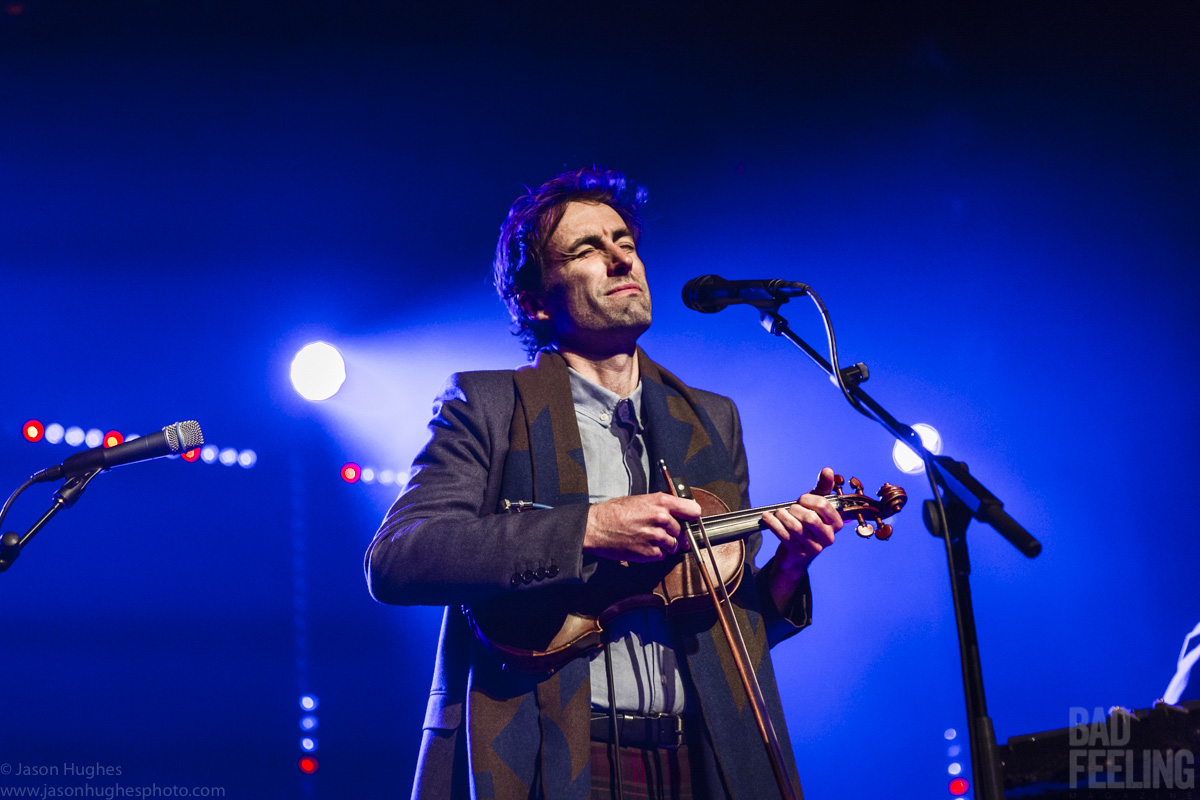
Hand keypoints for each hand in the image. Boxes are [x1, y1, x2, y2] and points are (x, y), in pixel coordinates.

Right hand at [583, 493, 701, 561]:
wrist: (596, 527)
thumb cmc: (614, 512)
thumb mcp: (640, 499)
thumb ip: (661, 505)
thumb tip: (678, 510)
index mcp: (660, 502)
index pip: (693, 510)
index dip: (692, 516)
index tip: (690, 519)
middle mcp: (661, 519)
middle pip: (682, 530)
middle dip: (674, 533)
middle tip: (660, 531)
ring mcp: (656, 537)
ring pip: (674, 545)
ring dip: (666, 545)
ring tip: (649, 539)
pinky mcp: (649, 552)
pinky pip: (662, 556)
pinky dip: (656, 554)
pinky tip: (643, 546)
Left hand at [761, 467, 842, 576]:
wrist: (795, 552)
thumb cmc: (807, 523)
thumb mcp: (815, 504)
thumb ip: (823, 488)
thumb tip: (828, 470)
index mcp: (836, 523)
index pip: (823, 505)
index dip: (808, 499)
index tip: (801, 499)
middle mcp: (829, 537)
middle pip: (810, 518)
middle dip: (795, 509)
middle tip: (789, 508)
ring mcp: (815, 548)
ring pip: (796, 528)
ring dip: (782, 516)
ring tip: (778, 512)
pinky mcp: (799, 554)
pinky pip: (784, 536)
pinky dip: (773, 524)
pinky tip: (767, 517)